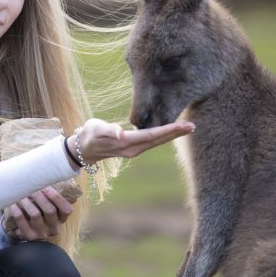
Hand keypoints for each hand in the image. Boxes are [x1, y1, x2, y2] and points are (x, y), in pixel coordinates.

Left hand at [7, 186, 74, 240]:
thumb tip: (46, 173)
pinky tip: (13, 204)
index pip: (66, 209)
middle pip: (50, 210)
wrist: (26, 231)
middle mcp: (54, 227)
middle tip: (31, 187)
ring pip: (35, 215)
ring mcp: (42, 233)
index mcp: (61, 219)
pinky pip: (22, 222)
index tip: (46, 186)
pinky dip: (17, 211)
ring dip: (27, 202)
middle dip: (40, 196)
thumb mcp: (48, 208)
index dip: (57, 197)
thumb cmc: (39, 213)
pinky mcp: (29, 236)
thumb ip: (50, 196)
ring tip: (20, 194)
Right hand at [68, 118, 194, 163]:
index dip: (168, 130)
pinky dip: (163, 136)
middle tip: (192, 126)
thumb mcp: (96, 129)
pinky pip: (152, 142)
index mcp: (127, 143)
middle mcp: (133, 149)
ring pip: (157, 142)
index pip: (152, 135)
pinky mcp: (133, 148)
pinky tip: (171, 132)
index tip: (182, 126)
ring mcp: (134, 150)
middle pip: (158, 140)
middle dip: (175, 133)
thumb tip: (121, 132)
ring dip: (172, 135)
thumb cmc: (90, 134)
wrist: (83, 148)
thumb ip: (109, 130)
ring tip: (187, 128)